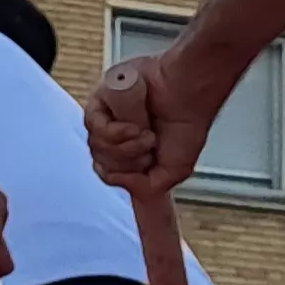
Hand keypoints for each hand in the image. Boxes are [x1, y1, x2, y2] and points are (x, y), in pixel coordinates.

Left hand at [85, 49, 219, 196]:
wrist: (188, 95)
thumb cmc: (186, 124)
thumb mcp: (171, 173)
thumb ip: (145, 189)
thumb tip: (119, 186)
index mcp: (127, 148)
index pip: (109, 172)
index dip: (127, 175)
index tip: (147, 166)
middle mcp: (114, 132)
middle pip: (101, 162)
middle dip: (130, 162)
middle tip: (150, 148)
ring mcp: (105, 116)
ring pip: (98, 147)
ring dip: (127, 147)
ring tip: (148, 135)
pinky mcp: (100, 99)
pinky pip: (95, 128)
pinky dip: (118, 132)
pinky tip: (135, 127)